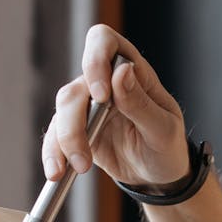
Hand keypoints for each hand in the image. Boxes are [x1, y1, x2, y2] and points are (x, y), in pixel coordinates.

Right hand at [42, 25, 189, 185]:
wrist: (158, 178)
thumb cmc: (167, 148)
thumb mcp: (163, 130)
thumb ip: (141, 103)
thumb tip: (121, 72)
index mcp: (133, 71)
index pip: (104, 42)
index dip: (96, 60)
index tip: (101, 96)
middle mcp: (106, 83)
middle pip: (76, 87)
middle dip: (76, 121)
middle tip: (88, 150)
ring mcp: (88, 107)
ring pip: (63, 112)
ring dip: (65, 141)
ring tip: (80, 168)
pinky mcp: (77, 131)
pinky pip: (57, 136)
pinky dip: (54, 153)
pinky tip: (57, 171)